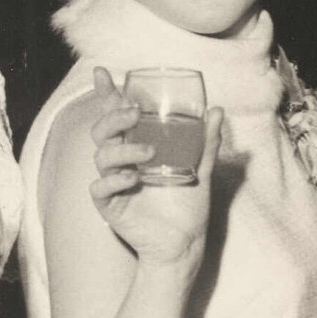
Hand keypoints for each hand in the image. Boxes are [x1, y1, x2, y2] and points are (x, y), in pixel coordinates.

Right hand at [85, 67, 223, 270]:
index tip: (102, 73)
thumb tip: (216, 110)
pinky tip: (132, 179)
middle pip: (103, 130)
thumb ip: (205, 140)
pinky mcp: (109, 205)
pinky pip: (100, 187)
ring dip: (123, 149)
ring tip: (149, 153)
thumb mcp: (199, 168)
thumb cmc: (187, 205)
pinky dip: (114, 180)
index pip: (116, 115)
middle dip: (114, 117)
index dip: (107, 94)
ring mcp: (113, 182)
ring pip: (102, 155)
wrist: (184, 243)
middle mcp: (121, 161)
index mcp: (136, 146)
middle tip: (136, 114)